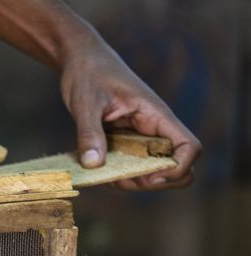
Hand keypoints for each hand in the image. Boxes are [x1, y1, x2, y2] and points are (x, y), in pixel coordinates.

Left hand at [60, 44, 200, 190]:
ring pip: (152, 169)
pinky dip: (119, 172)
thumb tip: (94, 165)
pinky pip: (132, 164)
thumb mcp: (85, 103)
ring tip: (104, 173)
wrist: (80, 60)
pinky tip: (97, 166)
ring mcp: (141, 135)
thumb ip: (89, 133)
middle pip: (174, 166)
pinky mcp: (126, 140)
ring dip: (133, 180)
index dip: (176, 168)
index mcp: (155, 115)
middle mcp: (154, 128)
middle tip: (120, 178)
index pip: (189, 147)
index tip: (148, 175)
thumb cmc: (88, 74)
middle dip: (152, 181)